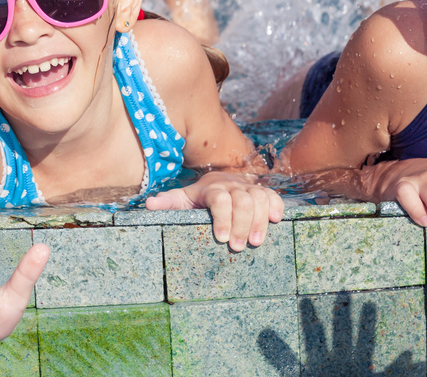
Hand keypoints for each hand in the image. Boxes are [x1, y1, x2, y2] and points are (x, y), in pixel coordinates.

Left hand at [146, 172, 283, 250]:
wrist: (219, 179)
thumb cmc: (199, 197)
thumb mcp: (183, 199)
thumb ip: (168, 203)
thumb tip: (149, 205)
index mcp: (212, 188)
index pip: (219, 199)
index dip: (222, 217)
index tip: (221, 238)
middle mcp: (232, 186)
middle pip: (242, 200)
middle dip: (242, 224)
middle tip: (240, 247)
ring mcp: (249, 188)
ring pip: (259, 197)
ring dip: (260, 220)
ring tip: (257, 242)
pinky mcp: (262, 192)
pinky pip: (273, 195)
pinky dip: (276, 206)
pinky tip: (276, 221)